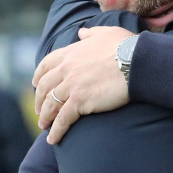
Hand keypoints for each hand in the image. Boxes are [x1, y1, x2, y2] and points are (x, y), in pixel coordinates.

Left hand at [33, 26, 132, 143]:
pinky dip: (55, 131)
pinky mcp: (80, 101)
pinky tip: (53, 140)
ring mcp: (71, 85)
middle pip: (44, 86)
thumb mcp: (107, 33)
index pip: (46, 64)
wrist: (138, 61)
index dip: (38, 76)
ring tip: (44, 127)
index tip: (35, 84)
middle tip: (39, 110)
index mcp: (71, 52)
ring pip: (50, 104)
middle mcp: (67, 68)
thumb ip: (91, 33)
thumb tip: (81, 33)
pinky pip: (62, 119)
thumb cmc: (127, 47)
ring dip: (45, 117)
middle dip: (39, 100)